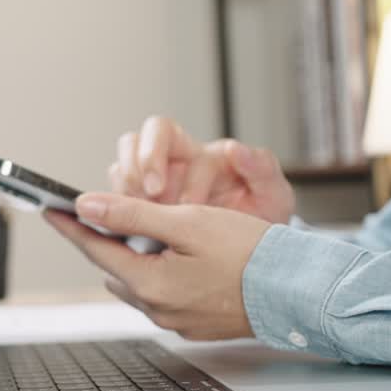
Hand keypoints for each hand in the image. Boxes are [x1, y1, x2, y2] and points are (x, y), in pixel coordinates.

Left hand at [44, 193, 270, 340]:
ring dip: (137, 260)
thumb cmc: (252, 254)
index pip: (95, 249)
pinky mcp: (195, 326)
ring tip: (150, 234)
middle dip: (109, 241)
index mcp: (149, 284)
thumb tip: (88, 206)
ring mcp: (176, 321)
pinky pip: (163, 297)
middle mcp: (157, 309)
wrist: (300, 291)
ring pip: (138, 284)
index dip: (72, 226)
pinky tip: (180, 259)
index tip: (51, 210)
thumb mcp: (187, 222)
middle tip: (108, 214)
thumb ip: (132, 214)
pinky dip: (161, 276)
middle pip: (115, 268)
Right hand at [110, 116, 295, 223]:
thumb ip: (263, 170)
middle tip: (146, 196)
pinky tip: (132, 228)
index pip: (163, 133)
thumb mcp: (274, 197)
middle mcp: (173, 163)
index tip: (162, 192)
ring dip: (125, 189)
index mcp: (201, 154)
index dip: (154, 155)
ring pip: (122, 166)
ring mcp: (155, 184)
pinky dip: (119, 209)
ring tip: (139, 215)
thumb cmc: (262, 221)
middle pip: (134, 141)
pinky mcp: (143, 208)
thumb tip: (235, 149)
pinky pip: (117, 197)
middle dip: (136, 167)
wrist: (254, 257)